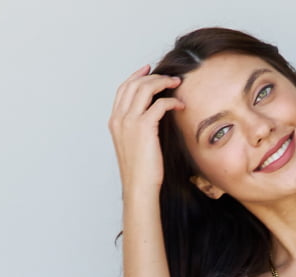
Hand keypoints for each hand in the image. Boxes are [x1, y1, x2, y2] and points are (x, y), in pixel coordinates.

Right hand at [108, 64, 184, 196]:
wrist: (139, 187)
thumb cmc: (140, 172)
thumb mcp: (133, 146)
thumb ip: (136, 128)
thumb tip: (152, 116)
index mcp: (115, 121)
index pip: (123, 89)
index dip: (136, 76)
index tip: (148, 69)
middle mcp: (120, 118)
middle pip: (134, 84)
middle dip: (153, 76)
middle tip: (169, 77)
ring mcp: (130, 121)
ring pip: (145, 88)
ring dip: (163, 83)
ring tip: (176, 84)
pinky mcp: (144, 127)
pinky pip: (159, 104)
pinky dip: (171, 101)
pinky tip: (180, 105)